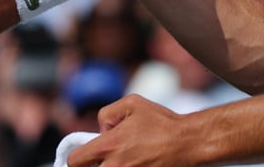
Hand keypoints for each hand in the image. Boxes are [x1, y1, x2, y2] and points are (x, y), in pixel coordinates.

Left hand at [68, 94, 190, 166]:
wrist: (188, 143)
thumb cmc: (162, 122)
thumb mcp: (132, 103)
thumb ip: (106, 114)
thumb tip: (101, 131)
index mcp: (109, 145)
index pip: (75, 161)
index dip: (77, 158)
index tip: (86, 155)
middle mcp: (115, 166)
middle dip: (95, 165)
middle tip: (109, 156)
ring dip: (110, 166)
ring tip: (125, 158)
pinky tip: (136, 162)